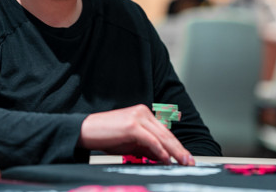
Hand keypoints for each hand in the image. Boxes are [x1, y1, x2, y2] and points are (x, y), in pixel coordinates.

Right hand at [78, 104, 193, 164]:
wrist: (86, 131)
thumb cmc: (106, 136)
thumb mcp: (131, 144)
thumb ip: (147, 148)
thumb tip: (162, 158)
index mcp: (143, 113)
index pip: (164, 132)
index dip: (177, 146)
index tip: (186, 158)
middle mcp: (143, 112)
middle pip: (166, 133)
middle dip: (179, 150)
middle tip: (190, 162)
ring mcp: (138, 117)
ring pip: (162, 137)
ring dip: (174, 152)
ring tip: (182, 163)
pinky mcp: (132, 125)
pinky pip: (151, 140)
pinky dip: (160, 151)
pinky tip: (166, 160)